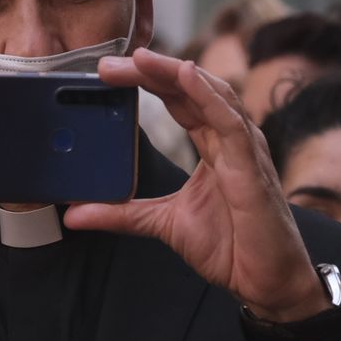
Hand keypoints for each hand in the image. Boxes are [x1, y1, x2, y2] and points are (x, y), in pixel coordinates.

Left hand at [66, 49, 326, 323]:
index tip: (108, 71)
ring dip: (174, 73)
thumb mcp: (163, 224)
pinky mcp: (252, 167)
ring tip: (140, 58)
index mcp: (213, 145)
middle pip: (190, 89)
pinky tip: (186, 75)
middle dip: (152, 71)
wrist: (266, 283)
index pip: (178, 100)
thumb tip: (73, 215)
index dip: (147, 81)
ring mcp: (244, 149)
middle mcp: (231, 139)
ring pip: (211, 94)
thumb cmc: (230, 247)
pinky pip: (230, 122)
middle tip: (110, 61)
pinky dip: (208, 95)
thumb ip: (122, 213)